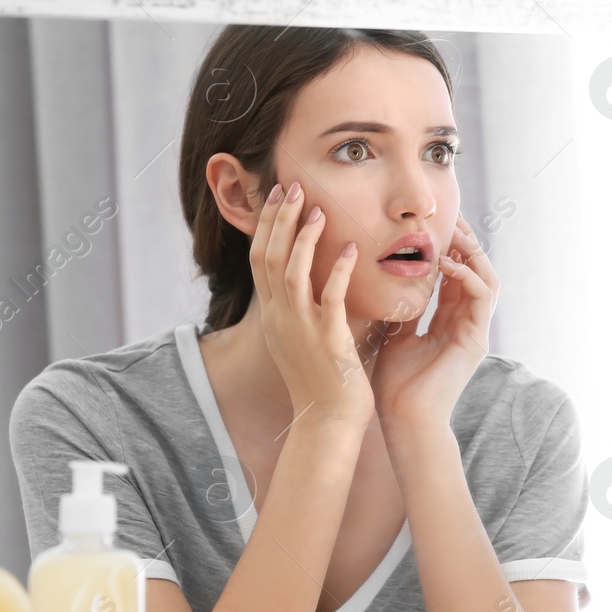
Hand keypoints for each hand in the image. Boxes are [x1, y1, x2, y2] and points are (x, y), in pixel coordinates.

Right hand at [248, 181, 371, 425]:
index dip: (268, 226)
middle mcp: (280, 319)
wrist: (328, 423)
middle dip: (279, 220)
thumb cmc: (323, 383)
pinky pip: (329, 298)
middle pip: (268, 259)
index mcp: (273, 317)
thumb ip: (304, 308)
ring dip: (303, 238)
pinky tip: (350, 249)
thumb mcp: (302, 340)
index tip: (279, 197)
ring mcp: (300, 330)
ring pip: (290, 273)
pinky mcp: (327, 341)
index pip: (260, 261)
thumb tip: (315, 277)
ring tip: (318, 210)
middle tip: (292, 187)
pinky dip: (337, 270)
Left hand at [371, 214, 497, 423]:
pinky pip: (482, 296)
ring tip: (452, 233)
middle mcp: (466, 323)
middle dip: (464, 243)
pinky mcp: (477, 339)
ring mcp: (475, 331)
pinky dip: (466, 275)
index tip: (429, 225)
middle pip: (476, 271)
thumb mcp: (394, 335)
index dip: (445, 249)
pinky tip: (445, 263)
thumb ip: (402, 309)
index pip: (454, 275)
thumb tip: (389, 280)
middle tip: (448, 218)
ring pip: (486, 278)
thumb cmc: (394, 385)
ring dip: (472, 253)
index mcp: (447, 322)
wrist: (404, 420)